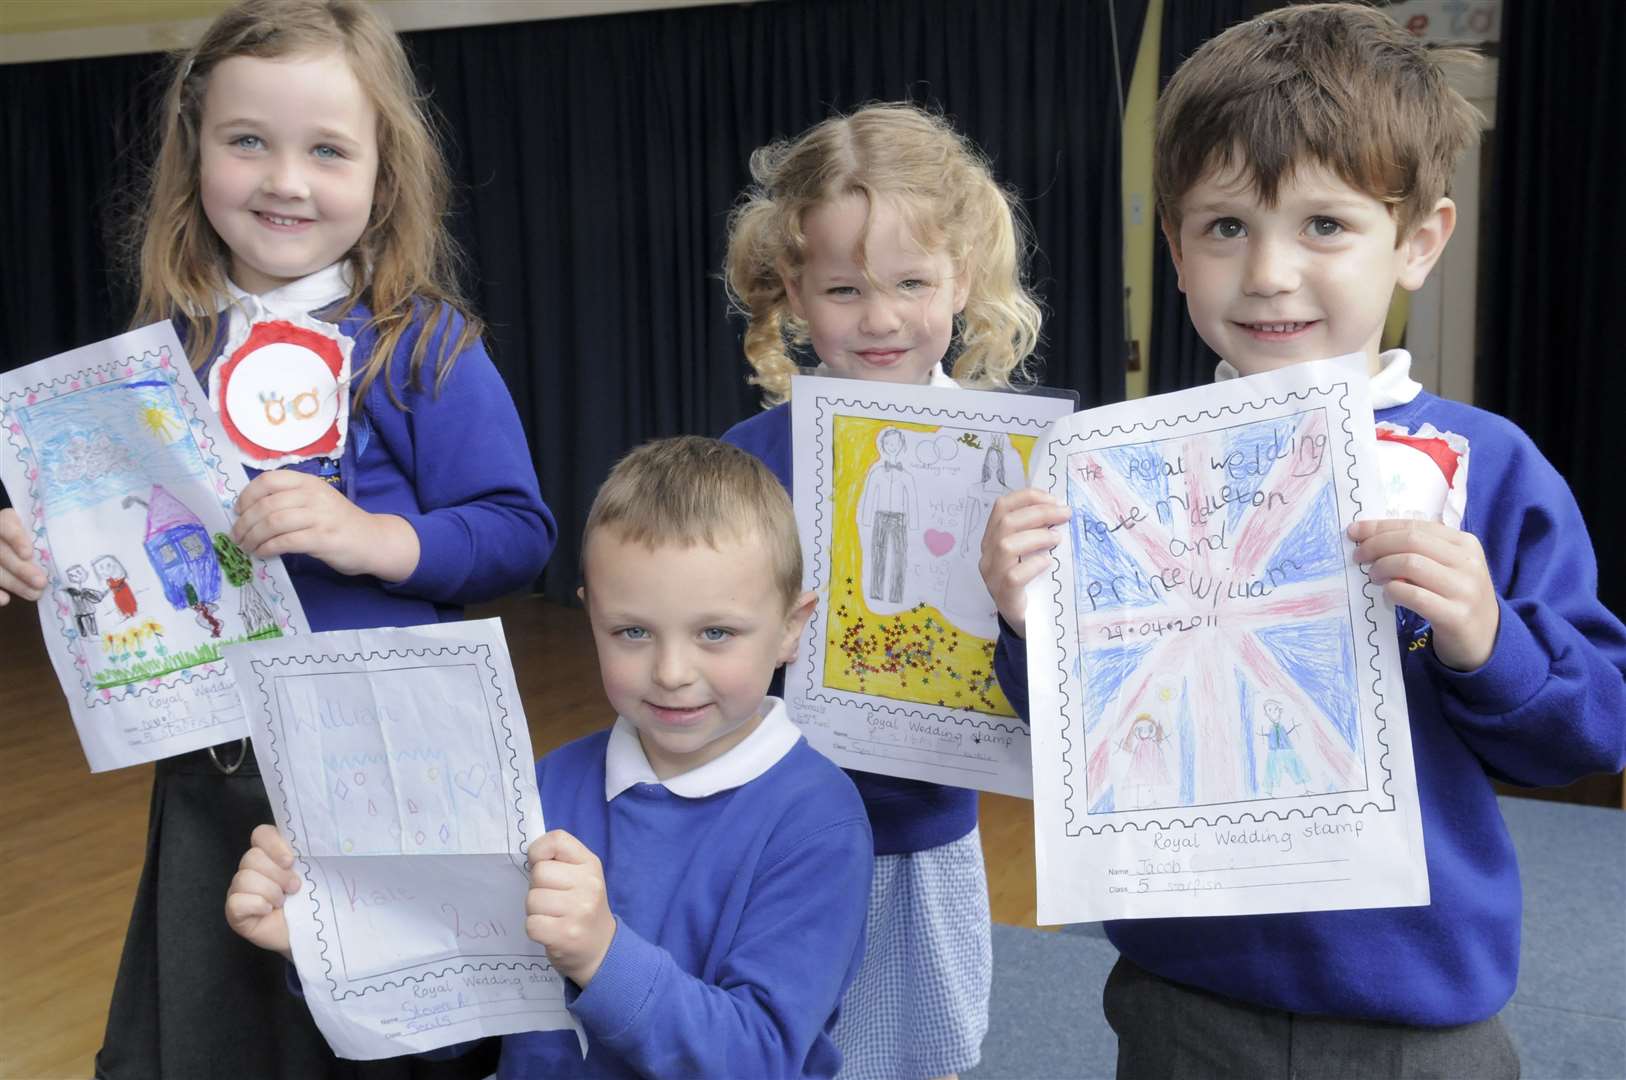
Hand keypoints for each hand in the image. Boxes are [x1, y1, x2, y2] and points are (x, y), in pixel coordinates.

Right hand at [0, 507, 46, 604]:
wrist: (11, 534)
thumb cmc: (32, 531)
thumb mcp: (37, 527)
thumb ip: (47, 534)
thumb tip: (74, 546)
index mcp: (5, 521)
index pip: (6, 527)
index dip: (16, 539)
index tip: (28, 553)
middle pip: (2, 553)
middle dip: (21, 569)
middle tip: (41, 582)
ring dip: (14, 583)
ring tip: (35, 594)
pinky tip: (6, 600)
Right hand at [225, 824, 299, 958]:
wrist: (308, 931)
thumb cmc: (310, 900)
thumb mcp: (313, 873)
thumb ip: (307, 854)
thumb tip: (312, 845)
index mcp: (271, 853)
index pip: (261, 834)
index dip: (274, 845)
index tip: (291, 861)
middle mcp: (252, 867)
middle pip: (252, 857)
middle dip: (278, 874)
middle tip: (294, 887)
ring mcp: (240, 889)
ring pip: (244, 878)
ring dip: (270, 892)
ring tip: (283, 902)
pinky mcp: (234, 911)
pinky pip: (237, 901)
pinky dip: (256, 905)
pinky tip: (268, 911)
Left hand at [232, 470, 418, 580]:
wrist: (373, 540)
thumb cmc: (340, 521)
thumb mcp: (317, 501)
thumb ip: (290, 500)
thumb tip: (250, 511)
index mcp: (309, 482)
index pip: (269, 480)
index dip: (247, 495)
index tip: (238, 511)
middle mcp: (313, 495)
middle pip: (266, 505)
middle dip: (245, 523)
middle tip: (237, 536)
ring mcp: (319, 517)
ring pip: (272, 523)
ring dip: (253, 537)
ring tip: (247, 547)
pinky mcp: (323, 539)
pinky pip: (285, 542)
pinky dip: (268, 548)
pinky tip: (263, 553)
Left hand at [525, 830, 615, 986]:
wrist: (601, 948)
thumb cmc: (582, 908)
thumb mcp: (581, 876)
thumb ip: (559, 861)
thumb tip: (531, 858)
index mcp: (590, 864)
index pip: (557, 840)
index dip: (539, 851)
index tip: (543, 865)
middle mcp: (589, 884)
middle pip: (539, 872)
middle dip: (537, 887)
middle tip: (552, 900)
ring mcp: (579, 910)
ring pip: (532, 899)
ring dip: (535, 910)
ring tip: (552, 916)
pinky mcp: (566, 935)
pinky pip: (532, 923)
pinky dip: (535, 928)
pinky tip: (550, 930)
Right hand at [979, 489, 1069, 637]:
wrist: (1025, 620)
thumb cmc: (1031, 580)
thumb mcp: (1030, 551)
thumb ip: (1035, 531)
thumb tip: (1059, 509)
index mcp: (992, 538)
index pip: (1002, 506)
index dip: (1027, 498)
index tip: (1054, 499)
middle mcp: (988, 554)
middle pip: (1006, 522)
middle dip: (1040, 513)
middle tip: (1065, 515)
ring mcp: (992, 576)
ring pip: (1006, 545)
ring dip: (1037, 537)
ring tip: (1057, 539)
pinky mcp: (1003, 595)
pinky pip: (1014, 576)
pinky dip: (1033, 565)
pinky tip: (1048, 563)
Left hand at [1349, 518, 1499, 670]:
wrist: (1485, 638)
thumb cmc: (1456, 597)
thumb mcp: (1447, 567)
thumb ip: (1420, 550)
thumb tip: (1372, 537)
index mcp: (1465, 543)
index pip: (1415, 526)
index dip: (1380, 527)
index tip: (1355, 531)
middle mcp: (1468, 562)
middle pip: (1410, 541)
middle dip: (1377, 545)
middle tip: (1359, 556)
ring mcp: (1464, 589)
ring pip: (1410, 563)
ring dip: (1382, 568)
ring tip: (1374, 576)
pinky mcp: (1456, 615)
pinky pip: (1413, 595)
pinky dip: (1393, 591)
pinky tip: (1389, 594)